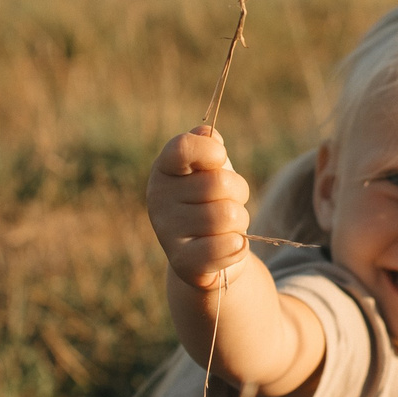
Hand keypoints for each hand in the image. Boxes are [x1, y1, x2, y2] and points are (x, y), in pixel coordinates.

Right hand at [146, 126, 250, 293]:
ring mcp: (167, 232)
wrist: (209, 254)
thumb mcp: (210, 169)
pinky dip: (238, 246)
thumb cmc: (211, 202)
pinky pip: (226, 246)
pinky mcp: (182, 263)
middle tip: (230, 202)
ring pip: (228, 216)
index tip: (218, 159)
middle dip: (238, 192)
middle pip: (220, 183)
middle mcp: (157, 199)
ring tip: (227, 226)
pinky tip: (229, 246)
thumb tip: (208, 133)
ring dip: (240, 221)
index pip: (183, 148)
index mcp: (164, 170)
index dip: (211, 151)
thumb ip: (209, 147)